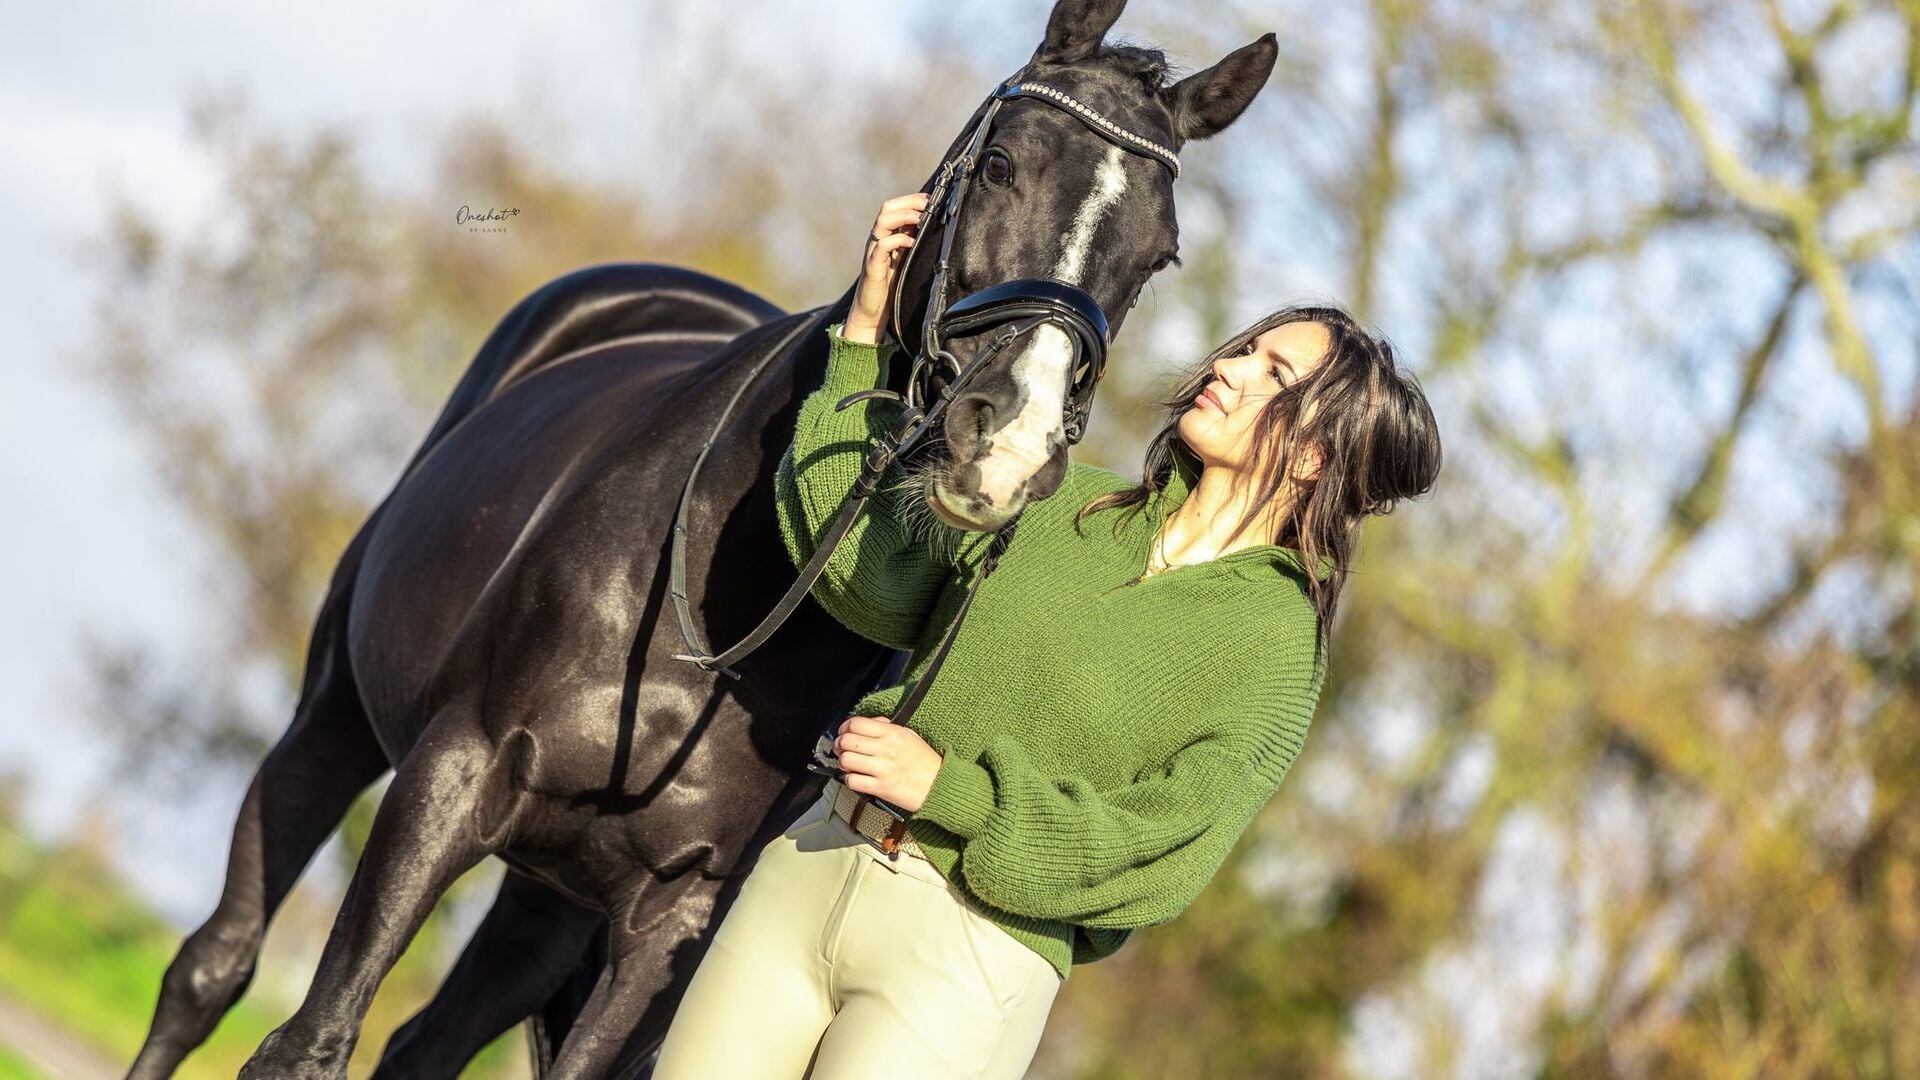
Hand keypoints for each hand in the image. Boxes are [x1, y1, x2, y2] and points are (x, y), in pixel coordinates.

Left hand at [833, 714, 941, 811]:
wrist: (938, 786)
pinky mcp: (881, 788)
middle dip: (839, 745)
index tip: (844, 732)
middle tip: (842, 749)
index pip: (856, 723)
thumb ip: (886, 726)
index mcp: (892, 733)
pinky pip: (852, 781)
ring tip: (849, 764)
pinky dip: (850, 779)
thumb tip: (865, 723)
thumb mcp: (909, 735)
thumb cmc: (925, 762)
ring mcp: (882, 769)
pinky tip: (856, 778)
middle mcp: (886, 749)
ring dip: (843, 763)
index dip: (844, 727)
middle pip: (847, 740)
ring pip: (846, 760)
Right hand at [845, 192, 929, 345]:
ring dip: (903, 216)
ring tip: (920, 219)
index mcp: (885, 236)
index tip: (931, 198)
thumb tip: (930, 227)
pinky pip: (881, 246)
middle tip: (927, 204)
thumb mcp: (904, 260)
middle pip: (886, 209)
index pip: (894, 207)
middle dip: (908, 202)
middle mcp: (877, 239)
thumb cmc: (889, 287)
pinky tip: (911, 243)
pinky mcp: (872, 266)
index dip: (911, 199)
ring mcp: (873, 251)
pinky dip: (897, 240)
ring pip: (882, 222)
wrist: (871, 311)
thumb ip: (911, 243)